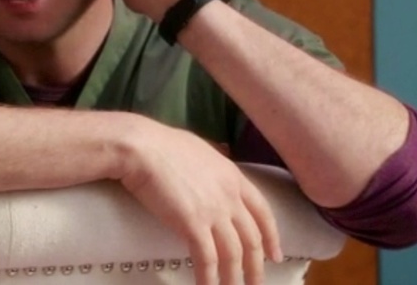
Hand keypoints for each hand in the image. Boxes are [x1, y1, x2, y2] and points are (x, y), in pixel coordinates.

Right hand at [119, 119, 282, 284]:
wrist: (142, 147)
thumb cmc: (162, 144)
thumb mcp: (200, 149)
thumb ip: (214, 161)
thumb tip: (219, 159)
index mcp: (233, 176)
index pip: (262, 211)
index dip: (271, 236)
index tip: (274, 255)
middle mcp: (230, 196)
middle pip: (251, 238)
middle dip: (256, 267)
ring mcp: (214, 211)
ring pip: (233, 254)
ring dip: (234, 279)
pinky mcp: (194, 224)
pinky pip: (207, 260)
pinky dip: (209, 279)